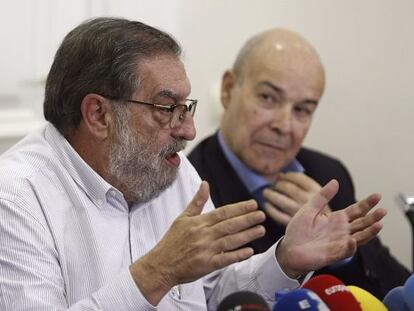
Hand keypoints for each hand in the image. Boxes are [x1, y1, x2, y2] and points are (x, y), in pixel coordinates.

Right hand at [130, 181, 265, 304]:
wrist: (161, 264)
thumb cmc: (172, 241)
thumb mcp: (183, 218)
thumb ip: (197, 202)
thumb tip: (205, 184)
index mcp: (199, 223)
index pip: (223, 212)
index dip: (239, 208)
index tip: (253, 204)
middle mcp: (203, 235)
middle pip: (229, 225)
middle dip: (247, 219)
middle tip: (262, 215)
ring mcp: (206, 250)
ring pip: (230, 241)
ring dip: (247, 235)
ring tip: (261, 230)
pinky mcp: (206, 265)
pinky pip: (225, 259)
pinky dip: (237, 255)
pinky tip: (249, 251)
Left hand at [263, 172, 329, 225]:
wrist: (319, 238)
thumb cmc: (316, 215)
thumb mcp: (315, 197)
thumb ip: (300, 184)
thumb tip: (280, 175)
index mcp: (315, 191)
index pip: (298, 178)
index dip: (287, 176)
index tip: (282, 176)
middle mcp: (307, 201)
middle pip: (288, 188)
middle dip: (278, 184)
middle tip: (273, 185)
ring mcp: (298, 212)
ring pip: (281, 200)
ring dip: (271, 194)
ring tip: (266, 193)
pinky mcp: (289, 223)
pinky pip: (277, 214)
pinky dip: (270, 208)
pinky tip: (267, 205)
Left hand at [275, 179, 384, 278]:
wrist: (289, 249)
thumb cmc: (298, 230)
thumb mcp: (309, 209)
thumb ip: (322, 196)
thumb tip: (335, 181)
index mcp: (336, 219)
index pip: (356, 210)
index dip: (367, 204)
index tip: (377, 195)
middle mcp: (341, 231)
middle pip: (362, 223)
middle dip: (373, 217)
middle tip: (383, 210)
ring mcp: (339, 243)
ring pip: (360, 237)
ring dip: (369, 232)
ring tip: (379, 224)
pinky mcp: (333, 254)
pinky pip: (345, 251)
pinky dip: (350, 246)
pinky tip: (353, 239)